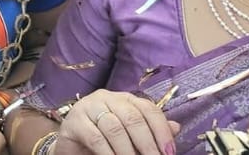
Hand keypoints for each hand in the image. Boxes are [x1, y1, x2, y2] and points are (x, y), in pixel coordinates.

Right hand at [56, 91, 177, 154]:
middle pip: (133, 118)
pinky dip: (109, 153)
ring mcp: (89, 107)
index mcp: (125, 99)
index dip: (161, 130)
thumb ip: (150, 131)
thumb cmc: (103, 139)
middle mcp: (107, 98)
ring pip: (115, 128)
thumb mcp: (130, 136)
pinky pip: (96, 137)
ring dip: (128, 151)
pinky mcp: (75, 121)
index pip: (148, 109)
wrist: (72, 145)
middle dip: (147, 143)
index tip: (169, 152)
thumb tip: (176, 127)